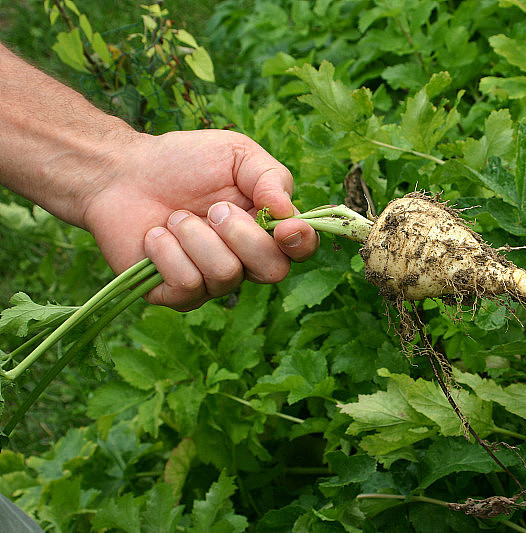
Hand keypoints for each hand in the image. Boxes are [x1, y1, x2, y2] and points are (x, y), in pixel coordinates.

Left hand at [82, 129, 318, 310]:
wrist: (121, 173)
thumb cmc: (183, 162)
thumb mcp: (236, 154)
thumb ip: (271, 177)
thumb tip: (287, 212)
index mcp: (266, 228)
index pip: (301, 249)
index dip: (301, 243)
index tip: (283, 227)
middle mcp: (245, 260)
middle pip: (272, 270)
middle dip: (241, 235)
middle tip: (213, 208)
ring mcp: (211, 281)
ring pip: (226, 275)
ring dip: (196, 236)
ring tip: (175, 216)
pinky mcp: (175, 294)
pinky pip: (188, 284)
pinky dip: (167, 251)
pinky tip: (155, 235)